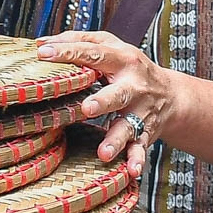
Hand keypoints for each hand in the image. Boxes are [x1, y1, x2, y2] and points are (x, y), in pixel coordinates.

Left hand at [35, 30, 171, 173]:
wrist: (171, 95)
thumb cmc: (130, 68)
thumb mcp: (111, 46)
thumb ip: (79, 41)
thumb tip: (41, 43)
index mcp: (122, 59)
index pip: (94, 53)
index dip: (69, 53)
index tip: (43, 54)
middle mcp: (133, 86)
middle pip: (118, 93)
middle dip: (103, 101)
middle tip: (87, 108)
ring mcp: (140, 111)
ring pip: (129, 126)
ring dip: (116, 139)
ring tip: (104, 152)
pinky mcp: (145, 132)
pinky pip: (141, 148)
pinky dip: (137, 160)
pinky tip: (131, 171)